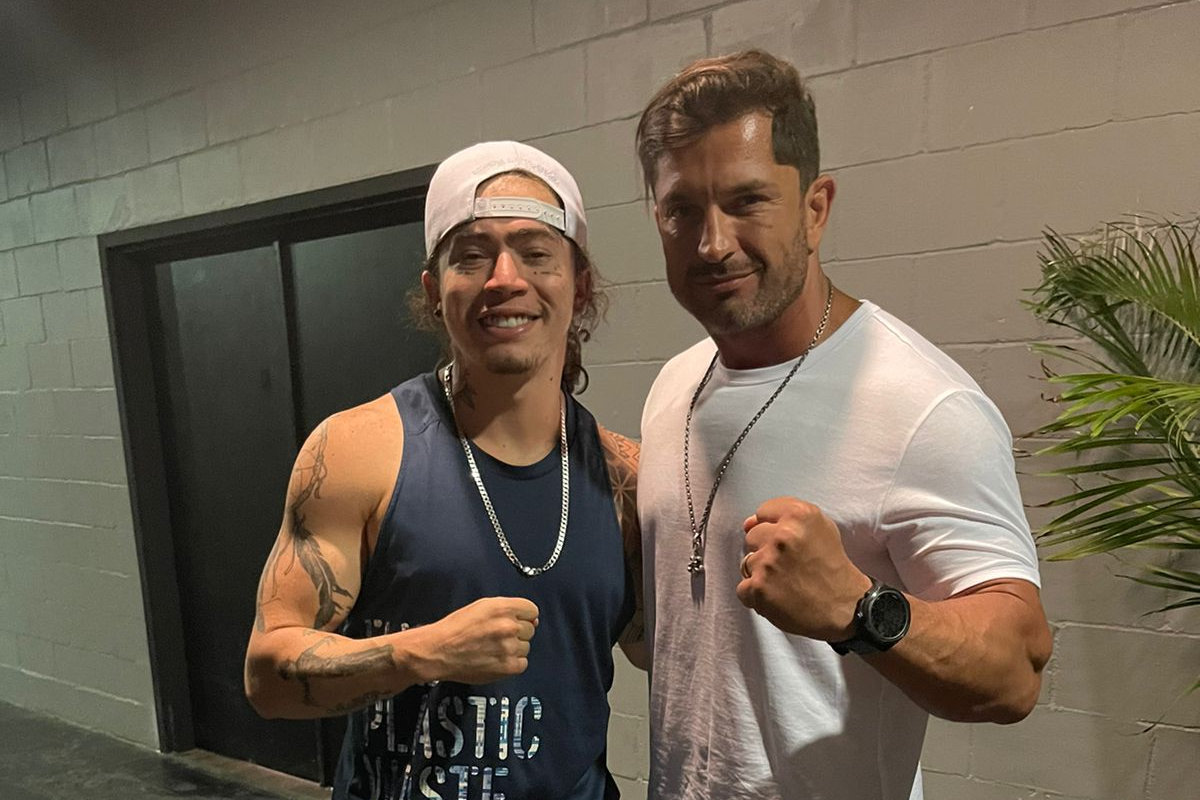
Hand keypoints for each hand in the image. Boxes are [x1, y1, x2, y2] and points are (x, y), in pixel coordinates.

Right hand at [412, 597, 538, 683]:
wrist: (438, 652)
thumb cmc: (455, 629)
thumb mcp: (481, 607)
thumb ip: (507, 609)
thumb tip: (531, 619)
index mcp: (502, 608)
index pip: (532, 610)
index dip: (524, 616)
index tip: (517, 621)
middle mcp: (508, 626)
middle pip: (530, 629)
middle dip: (517, 632)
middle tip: (498, 636)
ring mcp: (509, 648)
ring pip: (526, 647)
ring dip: (514, 648)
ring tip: (494, 648)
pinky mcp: (508, 667)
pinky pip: (523, 663)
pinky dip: (512, 663)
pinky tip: (497, 659)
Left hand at [735, 497, 870, 640]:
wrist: (846, 607)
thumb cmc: (833, 568)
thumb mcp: (821, 528)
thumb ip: (785, 518)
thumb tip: (749, 522)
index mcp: (799, 515)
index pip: (763, 512)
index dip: (772, 528)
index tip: (784, 542)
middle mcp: (782, 535)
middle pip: (752, 536)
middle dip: (765, 551)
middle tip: (788, 565)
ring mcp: (768, 562)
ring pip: (747, 563)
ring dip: (761, 574)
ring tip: (785, 583)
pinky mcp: (759, 588)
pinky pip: (743, 589)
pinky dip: (757, 596)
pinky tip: (778, 597)